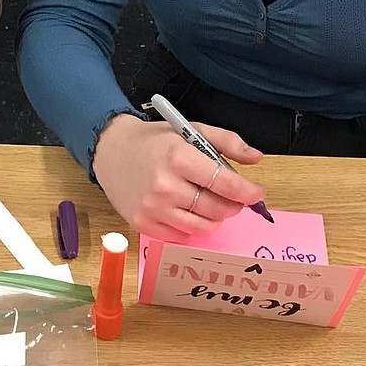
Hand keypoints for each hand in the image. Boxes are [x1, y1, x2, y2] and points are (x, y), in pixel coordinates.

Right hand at [92, 114, 264, 239]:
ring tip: (207, 202)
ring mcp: (153, 208)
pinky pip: (182, 235)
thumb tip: (255, 158)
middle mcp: (165, 186)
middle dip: (233, 205)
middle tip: (232, 198)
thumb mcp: (190, 130)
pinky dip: (191, 225)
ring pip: (202, 226)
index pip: (225, 183)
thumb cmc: (152, 141)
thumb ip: (227, 142)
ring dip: (213, 217)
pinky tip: (186, 209)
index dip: (247, 192)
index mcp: (178, 157)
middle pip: (217, 209)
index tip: (255, 193)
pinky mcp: (143, 224)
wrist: (110, 151)